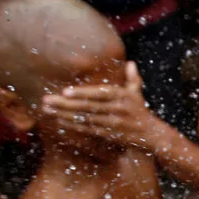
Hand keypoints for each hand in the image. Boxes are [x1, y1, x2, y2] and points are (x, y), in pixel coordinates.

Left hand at [42, 62, 161, 149]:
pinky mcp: (109, 135)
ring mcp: (112, 123)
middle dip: (65, 104)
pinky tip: (60, 120)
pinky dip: (73, 125)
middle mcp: (117, 109)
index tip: (65, 92)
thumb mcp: (137, 93)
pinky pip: (88, 129)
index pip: (98, 94)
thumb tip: (131, 63)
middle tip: (46, 100)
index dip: (82, 93)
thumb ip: (132, 78)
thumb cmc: (140, 111)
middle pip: (87, 107)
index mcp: (121, 96)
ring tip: (48, 110)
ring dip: (64, 114)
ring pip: (85, 118)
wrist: (152, 135)